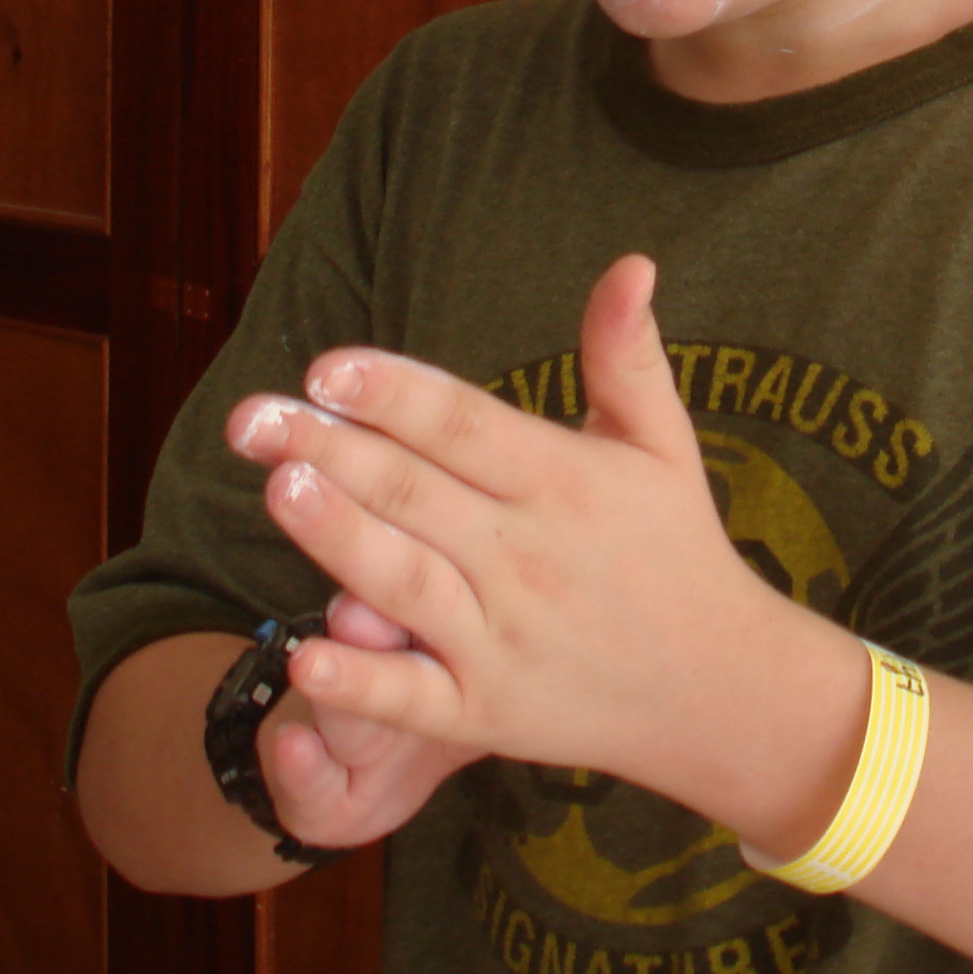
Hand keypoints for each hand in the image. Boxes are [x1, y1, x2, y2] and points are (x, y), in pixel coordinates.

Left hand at [224, 255, 861, 841]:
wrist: (722, 689)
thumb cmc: (677, 548)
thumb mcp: (662, 444)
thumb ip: (627, 355)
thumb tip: (632, 261)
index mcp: (567, 482)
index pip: (464, 425)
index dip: (394, 392)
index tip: (326, 365)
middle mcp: (531, 558)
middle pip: (415, 492)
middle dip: (328, 450)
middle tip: (250, 418)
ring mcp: (504, 640)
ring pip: (405, 582)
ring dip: (338, 536)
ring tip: (277, 487)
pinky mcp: (486, 712)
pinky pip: (413, 697)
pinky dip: (360, 679)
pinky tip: (303, 655)